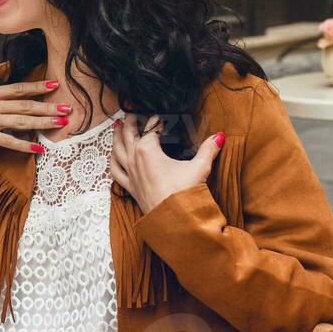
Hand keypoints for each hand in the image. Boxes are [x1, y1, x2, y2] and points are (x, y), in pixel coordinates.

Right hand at [0, 79, 68, 155]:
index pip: (19, 88)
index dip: (38, 86)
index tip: (55, 83)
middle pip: (26, 105)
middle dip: (48, 106)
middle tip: (68, 107)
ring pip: (21, 121)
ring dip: (42, 122)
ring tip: (60, 123)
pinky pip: (7, 141)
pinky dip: (23, 145)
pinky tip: (37, 148)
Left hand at [110, 112, 224, 213]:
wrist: (175, 219)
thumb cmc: (185, 192)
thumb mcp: (199, 167)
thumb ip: (208, 149)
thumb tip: (220, 135)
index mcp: (148, 150)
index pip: (150, 128)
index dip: (155, 120)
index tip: (160, 115)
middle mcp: (134, 159)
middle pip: (128, 135)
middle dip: (129, 122)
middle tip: (130, 112)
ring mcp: (130, 174)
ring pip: (117, 150)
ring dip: (116, 137)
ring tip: (114, 127)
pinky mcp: (130, 187)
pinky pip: (116, 171)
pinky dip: (112, 161)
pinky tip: (113, 157)